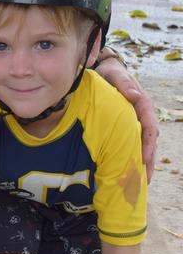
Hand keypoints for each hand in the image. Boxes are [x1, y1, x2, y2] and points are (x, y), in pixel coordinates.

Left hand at [95, 58, 157, 180]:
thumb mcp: (115, 74)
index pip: (149, 128)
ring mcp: (135, 122)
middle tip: (145, 181)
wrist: (104, 70)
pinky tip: (126, 170)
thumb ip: (124, 83)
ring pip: (142, 145)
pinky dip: (130, 156)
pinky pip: (130, 143)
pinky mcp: (126, 126)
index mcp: (143, 105)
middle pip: (148, 141)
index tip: (145, 160)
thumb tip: (135, 95)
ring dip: (141, 163)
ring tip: (139, 183)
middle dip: (148, 161)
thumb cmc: (110, 73)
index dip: (148, 145)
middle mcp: (142, 115)